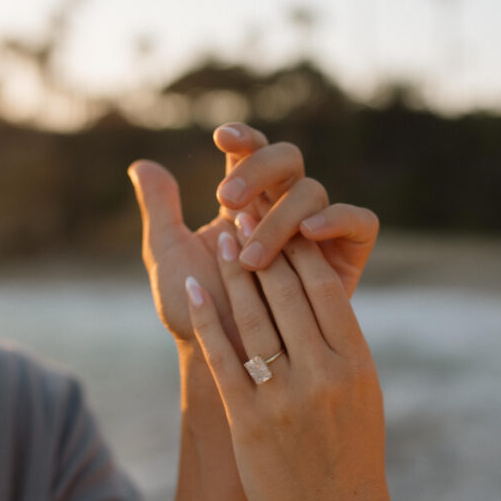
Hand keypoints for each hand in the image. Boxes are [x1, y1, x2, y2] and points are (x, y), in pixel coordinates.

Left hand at [129, 123, 378, 344]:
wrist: (228, 362)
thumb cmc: (198, 311)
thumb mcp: (170, 258)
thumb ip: (160, 210)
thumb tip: (140, 164)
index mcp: (247, 201)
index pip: (251, 152)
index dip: (243, 138)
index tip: (221, 138)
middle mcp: (283, 207)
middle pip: (287, 161)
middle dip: (257, 172)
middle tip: (226, 202)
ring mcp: (317, 231)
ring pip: (313, 193)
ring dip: (280, 217)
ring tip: (250, 258)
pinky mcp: (346, 257)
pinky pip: (359, 222)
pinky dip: (339, 218)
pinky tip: (311, 232)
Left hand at [184, 230, 393, 500]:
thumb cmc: (354, 453)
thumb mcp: (363, 391)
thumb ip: (342, 342)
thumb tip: (319, 290)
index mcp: (356, 362)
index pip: (324, 287)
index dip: (299, 247)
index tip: (282, 220)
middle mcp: (323, 374)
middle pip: (286, 292)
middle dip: (263, 245)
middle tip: (245, 210)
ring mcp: (284, 398)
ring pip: (253, 317)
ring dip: (233, 270)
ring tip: (221, 237)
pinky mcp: (249, 421)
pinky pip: (224, 357)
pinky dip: (208, 317)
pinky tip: (195, 287)